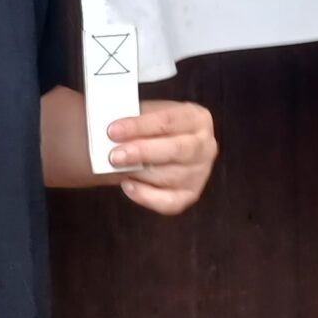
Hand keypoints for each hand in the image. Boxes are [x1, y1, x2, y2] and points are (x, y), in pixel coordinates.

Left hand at [107, 100, 216, 214]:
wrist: (157, 146)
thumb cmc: (152, 128)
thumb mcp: (146, 115)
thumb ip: (133, 122)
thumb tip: (113, 134)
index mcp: (196, 118)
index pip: (168, 120)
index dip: (139, 126)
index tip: (112, 131)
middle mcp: (205, 146)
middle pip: (176, 149)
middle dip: (142, 152)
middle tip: (114, 156)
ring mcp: (201, 173)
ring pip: (170, 176)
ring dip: (139, 173)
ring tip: (116, 168)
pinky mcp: (191, 195)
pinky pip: (169, 202)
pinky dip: (146, 196)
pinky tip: (128, 185)